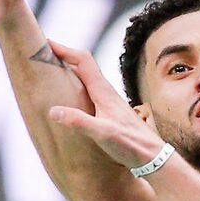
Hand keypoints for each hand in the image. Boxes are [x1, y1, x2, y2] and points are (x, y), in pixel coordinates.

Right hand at [47, 43, 166, 171]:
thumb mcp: (102, 134)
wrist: (154, 157)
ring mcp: (112, 103)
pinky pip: (93, 93)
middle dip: (65, 57)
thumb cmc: (131, 145)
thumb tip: (54, 111)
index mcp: (104, 92)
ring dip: (73, 72)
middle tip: (45, 55)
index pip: (84, 61)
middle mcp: (108, 93)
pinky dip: (80, 88)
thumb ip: (79, 122)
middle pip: (85, 67)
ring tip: (55, 73)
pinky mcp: (113, 113)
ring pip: (90, 80)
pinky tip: (75, 99)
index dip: (65, 50)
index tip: (46, 43)